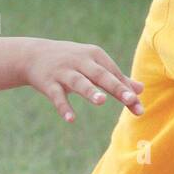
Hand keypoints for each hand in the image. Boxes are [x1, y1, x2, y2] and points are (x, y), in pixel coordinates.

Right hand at [23, 38, 144, 121]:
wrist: (32, 55)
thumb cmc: (72, 62)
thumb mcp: (94, 65)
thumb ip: (116, 78)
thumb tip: (140, 90)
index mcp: (95, 56)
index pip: (114, 74)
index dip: (126, 90)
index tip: (139, 106)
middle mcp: (80, 61)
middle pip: (100, 75)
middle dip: (115, 87)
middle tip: (130, 99)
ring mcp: (63, 72)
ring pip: (78, 82)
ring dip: (90, 91)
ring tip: (101, 101)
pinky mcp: (47, 82)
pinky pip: (57, 96)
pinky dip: (63, 107)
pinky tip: (71, 119)